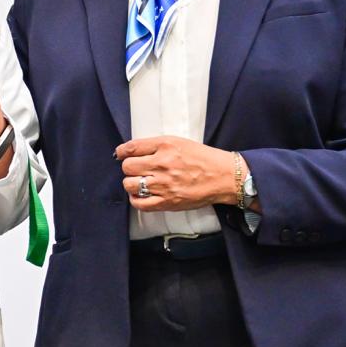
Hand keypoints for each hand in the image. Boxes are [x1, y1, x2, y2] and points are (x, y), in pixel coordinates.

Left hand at [115, 136, 237, 211]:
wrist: (224, 177)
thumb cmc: (202, 158)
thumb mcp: (178, 142)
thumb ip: (154, 145)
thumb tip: (128, 150)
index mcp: (165, 146)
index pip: (131, 148)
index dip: (122, 152)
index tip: (121, 154)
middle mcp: (163, 164)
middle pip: (127, 167)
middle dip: (129, 168)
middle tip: (137, 169)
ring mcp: (164, 184)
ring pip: (129, 184)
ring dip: (131, 183)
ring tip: (140, 182)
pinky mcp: (168, 202)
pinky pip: (140, 204)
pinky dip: (136, 199)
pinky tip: (142, 195)